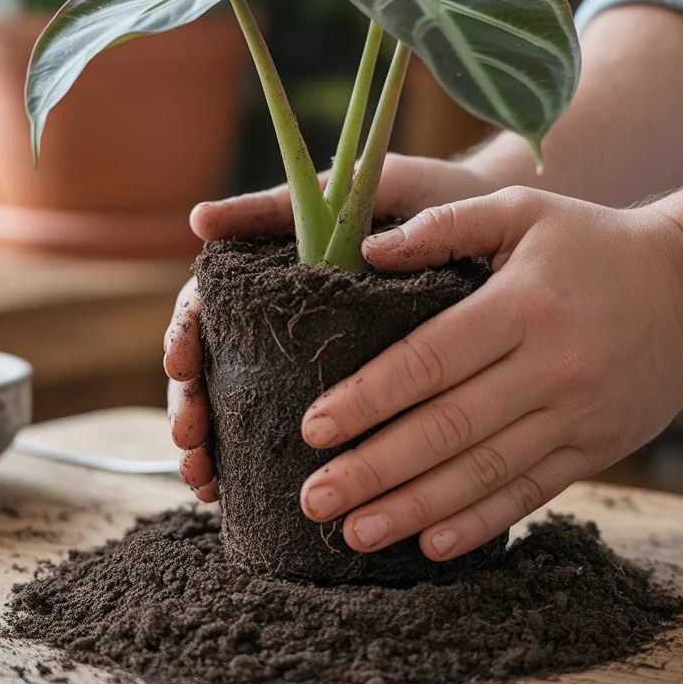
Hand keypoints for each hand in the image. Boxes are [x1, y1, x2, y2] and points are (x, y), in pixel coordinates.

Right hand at [164, 154, 499, 499]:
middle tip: (191, 443)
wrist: (501, 227)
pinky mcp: (350, 389)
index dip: (186, 337)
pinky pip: (292, 430)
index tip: (182, 366)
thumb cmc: (424, 197)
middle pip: (214, 365)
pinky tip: (238, 492)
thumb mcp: (352, 191)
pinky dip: (256, 462)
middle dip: (193, 406)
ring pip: (243, 406)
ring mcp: (313, 355)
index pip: (209, 307)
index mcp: (277, 271)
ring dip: (214, 445)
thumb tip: (198, 219)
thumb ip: (280, 205)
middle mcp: (288, 317)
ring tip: (206, 480)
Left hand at [298, 188, 682, 560]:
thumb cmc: (590, 244)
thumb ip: (445, 224)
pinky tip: (430, 543)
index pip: (428, 360)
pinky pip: (530, 491)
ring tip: (353, 533)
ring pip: (482, 471)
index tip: (312, 428)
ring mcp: (577, 414)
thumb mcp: (521, 210)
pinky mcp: (596, 447)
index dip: (367, 398)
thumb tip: (367, 251)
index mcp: (522, 304)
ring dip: (412, 507)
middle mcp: (550, 365)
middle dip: (373, 468)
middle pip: (447, 427)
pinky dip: (479, 522)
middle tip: (313, 499)